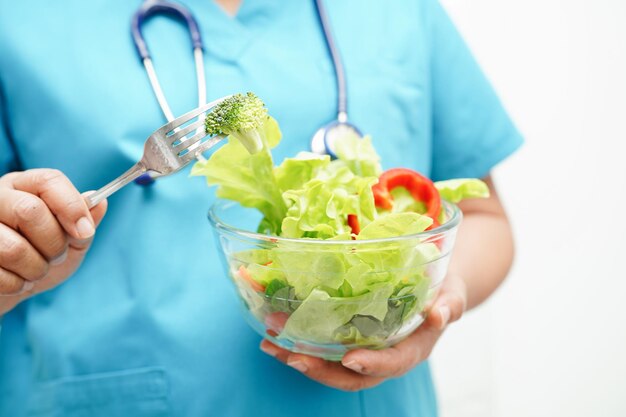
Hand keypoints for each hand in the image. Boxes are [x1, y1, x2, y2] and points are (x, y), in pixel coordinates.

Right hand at [0, 169, 106, 313]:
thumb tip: (100, 202)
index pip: (49, 180)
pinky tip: (16, 280)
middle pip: (30, 211)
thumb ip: (84, 222)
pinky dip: (17, 285)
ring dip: (36, 269)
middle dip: (54, 243)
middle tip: (56, 256)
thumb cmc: (41, 257)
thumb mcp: (70, 240)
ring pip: (14, 248)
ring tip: (35, 270)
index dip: (72, 206)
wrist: (10, 288)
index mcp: (24, 186)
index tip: (85, 232)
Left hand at [260, 274, 466, 390]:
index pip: (392, 363)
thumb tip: (440, 314)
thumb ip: (449, 303)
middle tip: (293, 355)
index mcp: (412, 349)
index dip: (373, 364)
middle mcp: (384, 355)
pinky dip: (298, 342)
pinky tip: (273, 332)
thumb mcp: (452, 292)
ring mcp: (364, 349)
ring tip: (270, 344)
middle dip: (321, 368)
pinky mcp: (348, 338)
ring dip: (299, 356)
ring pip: (330, 364)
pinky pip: (322, 346)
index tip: (351, 359)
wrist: (432, 287)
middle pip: (352, 374)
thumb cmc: (443, 289)